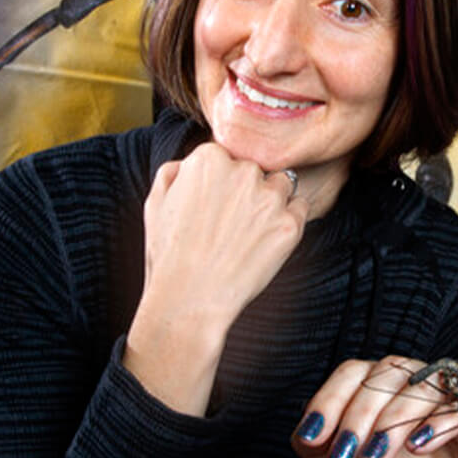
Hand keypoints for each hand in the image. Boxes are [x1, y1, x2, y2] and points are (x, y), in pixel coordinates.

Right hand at [124, 142, 308, 413]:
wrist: (189, 301)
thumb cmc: (169, 254)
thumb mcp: (155, 201)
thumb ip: (176, 169)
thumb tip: (194, 161)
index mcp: (209, 158)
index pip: (230, 155)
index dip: (224, 183)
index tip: (215, 206)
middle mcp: (243, 170)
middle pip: (258, 169)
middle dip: (249, 190)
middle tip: (231, 224)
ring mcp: (270, 198)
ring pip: (284, 184)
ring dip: (273, 202)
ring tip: (250, 233)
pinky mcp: (291, 224)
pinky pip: (301, 209)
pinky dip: (289, 222)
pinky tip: (266, 242)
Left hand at [292, 357, 457, 457]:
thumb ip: (316, 445)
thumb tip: (304, 424)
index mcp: (387, 392)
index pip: (356, 371)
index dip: (332, 396)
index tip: (316, 436)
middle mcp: (423, 388)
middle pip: (389, 371)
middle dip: (361, 411)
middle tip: (349, 455)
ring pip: (428, 382)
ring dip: (395, 417)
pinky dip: (441, 421)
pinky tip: (419, 447)